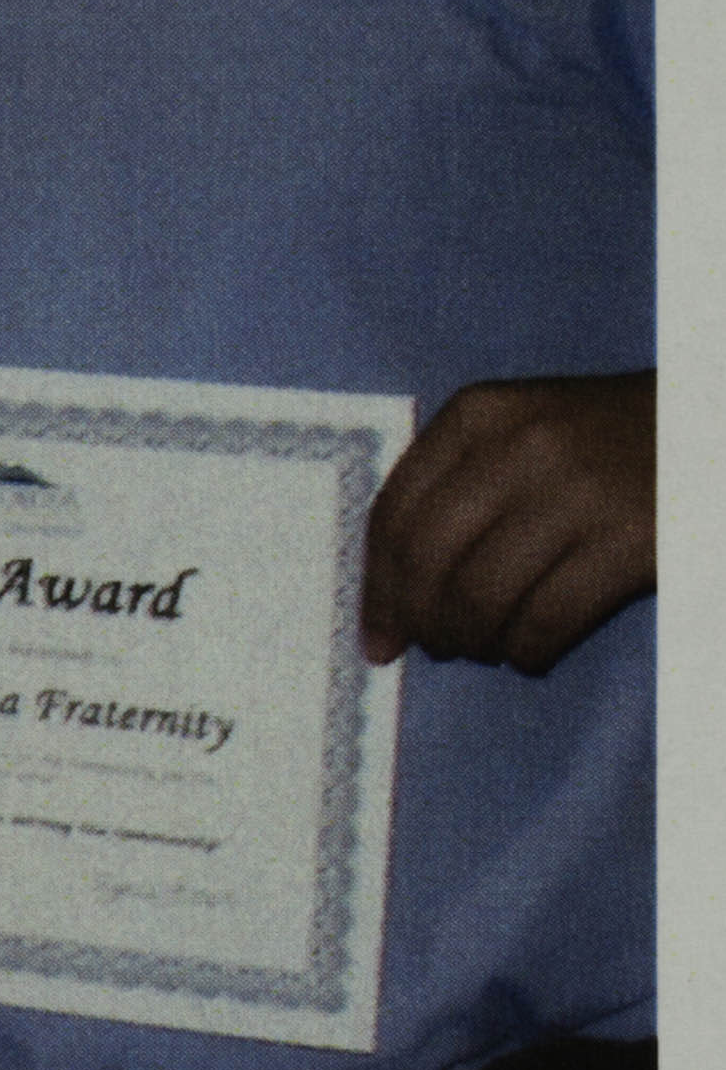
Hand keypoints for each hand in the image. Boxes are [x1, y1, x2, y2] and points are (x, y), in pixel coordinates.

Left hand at [360, 371, 651, 673]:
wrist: (705, 431)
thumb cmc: (602, 439)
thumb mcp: (519, 430)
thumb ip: (454, 486)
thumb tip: (390, 593)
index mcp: (479, 415)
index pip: (395, 512)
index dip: (377, 587)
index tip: (377, 635)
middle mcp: (520, 446)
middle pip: (429, 560)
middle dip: (419, 621)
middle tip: (433, 648)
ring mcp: (578, 492)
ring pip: (482, 597)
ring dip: (472, 641)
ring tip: (484, 648)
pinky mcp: (630, 540)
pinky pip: (547, 620)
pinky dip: (526, 652)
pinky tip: (530, 654)